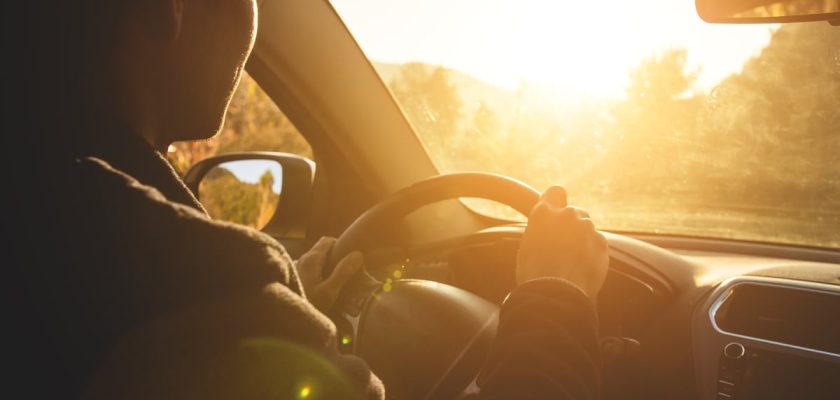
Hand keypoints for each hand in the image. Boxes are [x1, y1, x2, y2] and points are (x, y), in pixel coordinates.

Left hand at [295, 237, 362, 311]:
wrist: (282, 322)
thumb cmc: (306, 305)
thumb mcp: (329, 291)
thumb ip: (343, 272)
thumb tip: (357, 255)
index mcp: (311, 259)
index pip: (328, 241)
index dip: (341, 246)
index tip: (350, 259)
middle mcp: (301, 260)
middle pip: (322, 252)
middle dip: (335, 259)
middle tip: (347, 274)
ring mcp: (295, 270)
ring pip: (315, 263)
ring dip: (326, 270)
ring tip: (336, 285)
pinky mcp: (293, 281)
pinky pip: (309, 273)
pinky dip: (317, 278)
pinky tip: (322, 292)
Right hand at [516, 186, 607, 300]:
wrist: (556, 293)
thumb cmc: (535, 274)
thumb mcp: (528, 245)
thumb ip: (541, 230)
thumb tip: (547, 232)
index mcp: (543, 213)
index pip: (556, 192)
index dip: (557, 202)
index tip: (557, 212)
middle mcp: (567, 215)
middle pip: (575, 211)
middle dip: (572, 224)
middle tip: (564, 244)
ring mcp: (587, 228)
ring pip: (587, 228)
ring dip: (583, 239)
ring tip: (573, 261)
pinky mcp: (601, 242)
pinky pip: (597, 242)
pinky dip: (593, 252)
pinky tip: (583, 267)